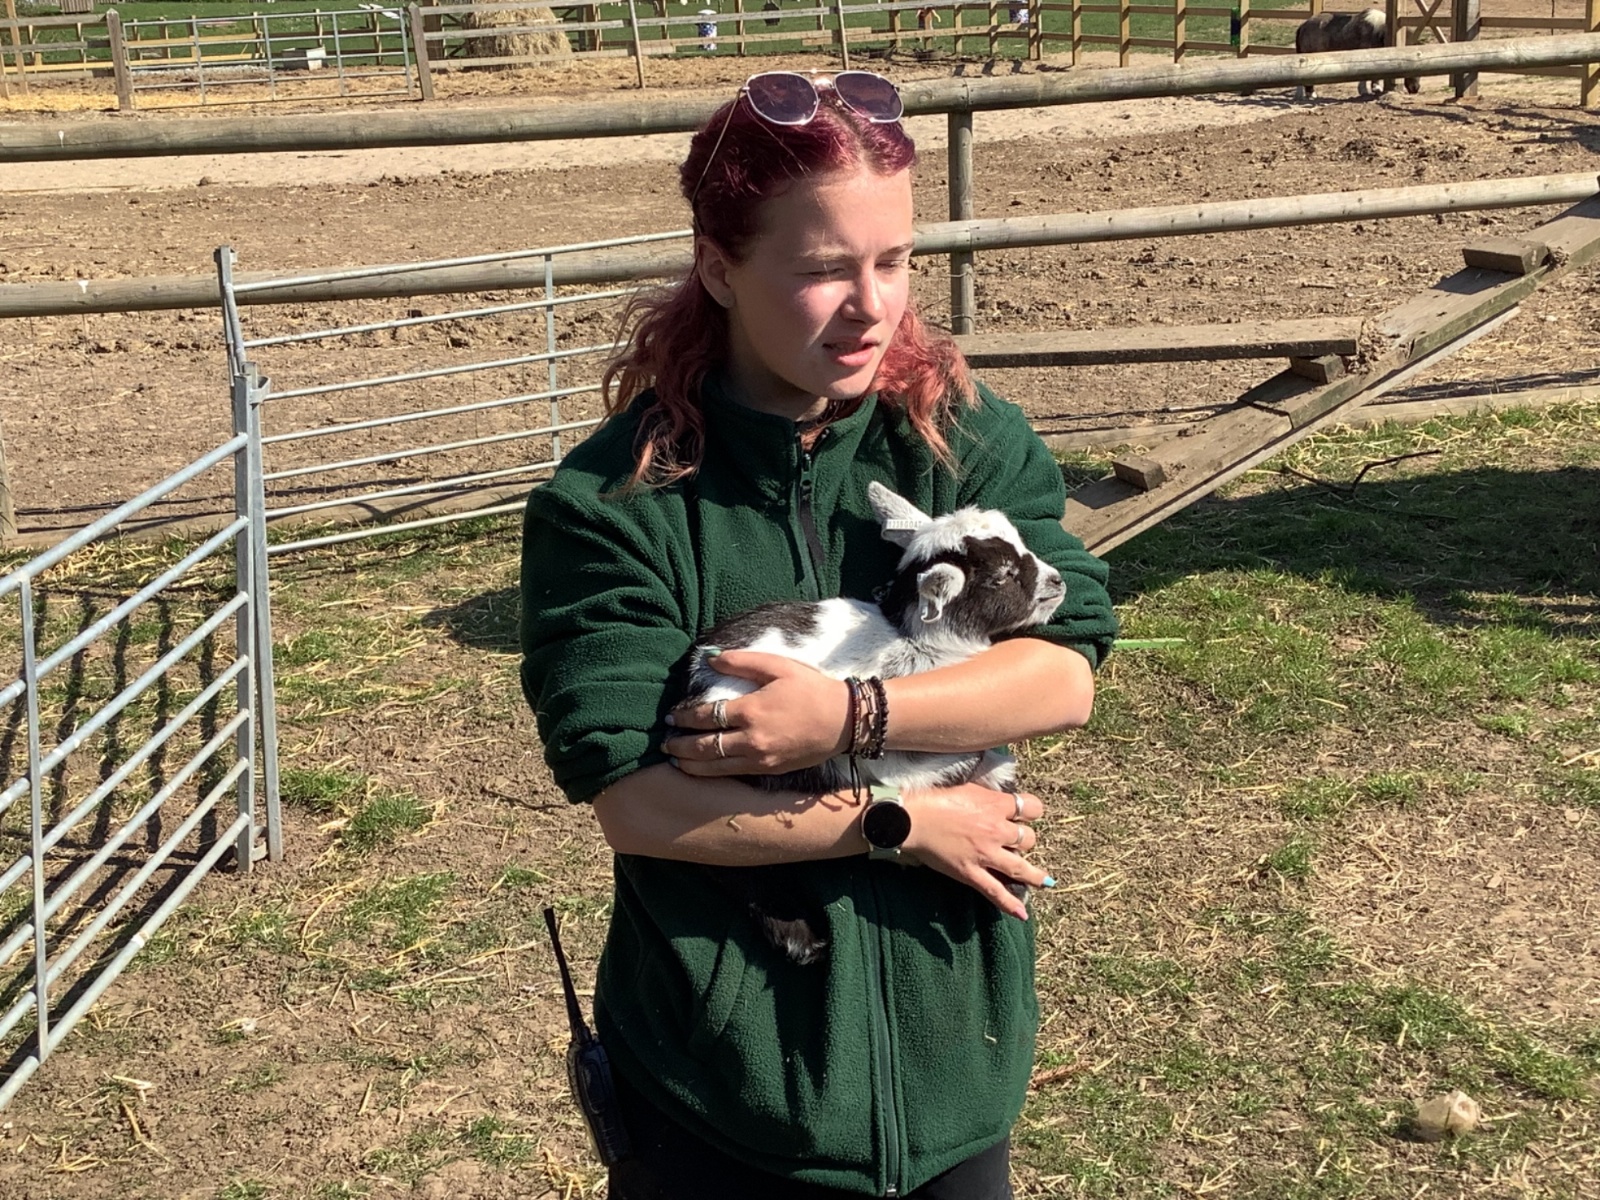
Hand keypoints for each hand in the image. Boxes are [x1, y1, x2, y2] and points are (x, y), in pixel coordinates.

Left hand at [665, 651, 850, 777]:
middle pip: (705, 747)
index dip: (685, 718)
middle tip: (665, 741)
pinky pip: (733, 774)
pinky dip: (711, 773)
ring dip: (690, 764)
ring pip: (715, 767)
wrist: (844, 720)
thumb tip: (709, 658)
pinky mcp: (769, 771)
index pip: (707, 717)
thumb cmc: (810, 689)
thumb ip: (741, 661)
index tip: (672, 717)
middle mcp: (752, 739)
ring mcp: (761, 759)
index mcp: (752, 711)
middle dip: (680, 745)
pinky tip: (702, 769)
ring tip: (674, 759)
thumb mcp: (777, 666)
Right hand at [902, 784, 1049, 918]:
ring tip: (1045, 881)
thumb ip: (989, 795)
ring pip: (1021, 867)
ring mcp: (986, 854)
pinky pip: (995, 891)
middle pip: (1028, 838)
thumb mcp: (969, 787)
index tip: (1025, 815)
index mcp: (996, 805)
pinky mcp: (972, 873)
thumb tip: (999, 800)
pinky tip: (1022, 913)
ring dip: (1034, 875)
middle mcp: (997, 830)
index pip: (1032, 808)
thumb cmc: (935, 799)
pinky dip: (1009, 903)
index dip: (1030, 811)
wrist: (912, 819)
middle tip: (1016, 842)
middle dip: (1024, 840)